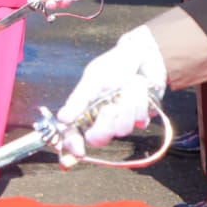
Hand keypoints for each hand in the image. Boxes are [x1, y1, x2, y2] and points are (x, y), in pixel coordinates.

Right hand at [57, 26, 167, 154]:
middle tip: (110, 107)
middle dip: (105, 124)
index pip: (73, 133)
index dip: (72, 145)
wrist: (144, 55)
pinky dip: (140, 103)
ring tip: (129, 86)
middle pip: (98, 139)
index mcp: (84, 108)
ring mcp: (120, 119)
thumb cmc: (115, 64)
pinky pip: (139, 121)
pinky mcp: (139, 117)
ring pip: (122, 130)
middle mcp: (101, 117)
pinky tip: (140, 89)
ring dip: (127, 106)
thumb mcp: (93, 78)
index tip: (79, 151)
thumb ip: (78, 100)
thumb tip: (63, 119)